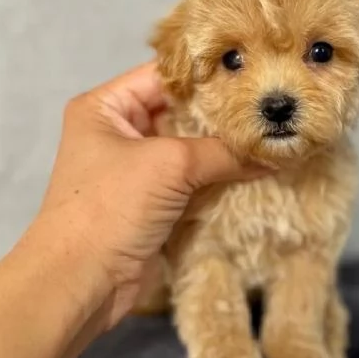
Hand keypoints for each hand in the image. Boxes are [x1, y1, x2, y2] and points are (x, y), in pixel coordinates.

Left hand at [34, 61, 266, 327]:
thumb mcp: (169, 165)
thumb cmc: (113, 206)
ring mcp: (139, 169)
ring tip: (272, 136)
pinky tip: (258, 169)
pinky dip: (221, 177)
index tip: (254, 75)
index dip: (208, 75)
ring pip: (192, 149)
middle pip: (182, 113)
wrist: (83, 282)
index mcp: (107, 107)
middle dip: (224, 115)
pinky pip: (194, 180)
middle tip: (270, 108)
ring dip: (227, 149)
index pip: (165, 76)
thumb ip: (224, 153)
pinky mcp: (155, 201)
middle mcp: (122, 132)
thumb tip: (276, 153)